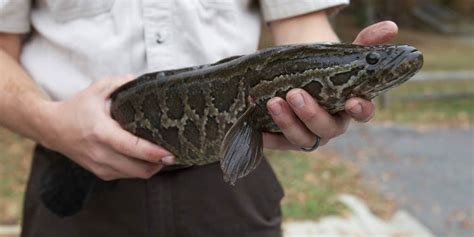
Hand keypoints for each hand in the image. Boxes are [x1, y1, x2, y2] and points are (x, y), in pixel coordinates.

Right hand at [41, 75, 174, 179]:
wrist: (52, 128)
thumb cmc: (77, 108)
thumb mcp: (97, 89)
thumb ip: (121, 83)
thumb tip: (143, 81)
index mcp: (101, 132)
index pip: (131, 147)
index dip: (153, 153)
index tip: (170, 153)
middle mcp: (101, 153)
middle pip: (139, 168)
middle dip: (159, 164)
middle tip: (173, 153)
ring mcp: (100, 166)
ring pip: (135, 175)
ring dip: (151, 168)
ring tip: (162, 155)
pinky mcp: (101, 173)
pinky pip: (128, 176)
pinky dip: (140, 169)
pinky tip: (145, 158)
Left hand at [263, 21, 397, 149]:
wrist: (296, 78)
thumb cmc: (324, 69)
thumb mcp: (343, 54)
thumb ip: (365, 41)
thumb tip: (390, 27)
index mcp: (350, 106)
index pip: (362, 113)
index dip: (360, 110)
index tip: (353, 102)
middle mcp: (331, 125)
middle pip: (327, 129)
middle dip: (311, 114)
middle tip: (294, 94)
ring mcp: (309, 135)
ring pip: (303, 139)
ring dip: (288, 123)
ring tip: (273, 102)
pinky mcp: (287, 140)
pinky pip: (279, 144)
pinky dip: (270, 139)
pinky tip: (259, 130)